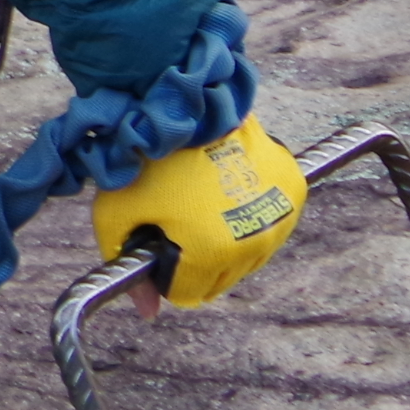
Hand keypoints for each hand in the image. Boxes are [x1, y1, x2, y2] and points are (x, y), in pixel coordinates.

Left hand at [88, 117, 306, 312]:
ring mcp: (280, 215)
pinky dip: (250, 212)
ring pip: (249, 255)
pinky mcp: (294, 187)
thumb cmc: (146, 156)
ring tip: (199, 201)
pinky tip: (226, 187)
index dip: (164, 274)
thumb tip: (149, 312)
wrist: (184, 98)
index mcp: (210, 252)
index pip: (187, 295)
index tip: (156, 248)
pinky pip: (271, 221)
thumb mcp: (116, 211)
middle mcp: (255, 242)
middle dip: (195, 261)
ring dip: (225, 241)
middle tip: (175, 222)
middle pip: (222, 280)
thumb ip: (125, 263)